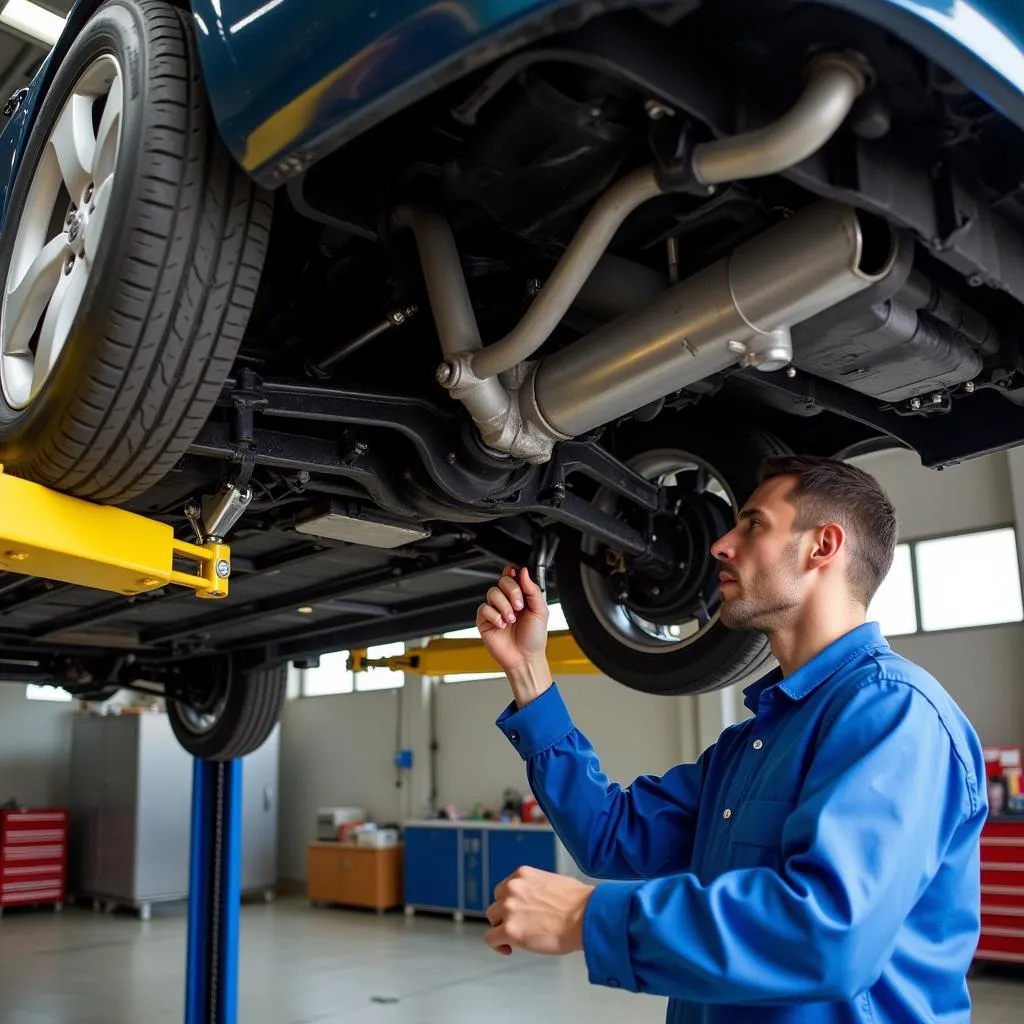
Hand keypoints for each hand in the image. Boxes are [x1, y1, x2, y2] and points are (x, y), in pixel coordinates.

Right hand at [477, 566, 552, 704]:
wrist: (525, 658)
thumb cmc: (534, 637)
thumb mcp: (541, 611)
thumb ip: (533, 590)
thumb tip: (524, 572)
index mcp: (521, 596)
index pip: (513, 576)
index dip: (512, 572)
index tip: (515, 573)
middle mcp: (507, 601)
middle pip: (502, 581)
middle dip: (512, 591)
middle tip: (519, 606)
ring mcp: (495, 610)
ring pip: (492, 593)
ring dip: (504, 606)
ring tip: (511, 619)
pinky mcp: (484, 620)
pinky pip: (484, 608)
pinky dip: (494, 616)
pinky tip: (502, 625)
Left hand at [485, 865, 594, 956]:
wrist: (585, 916)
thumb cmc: (579, 903)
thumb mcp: (554, 882)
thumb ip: (538, 888)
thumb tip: (538, 900)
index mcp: (523, 875)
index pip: (505, 888)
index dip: (510, 902)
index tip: (517, 912)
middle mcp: (512, 888)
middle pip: (497, 902)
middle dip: (505, 914)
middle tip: (519, 925)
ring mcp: (509, 908)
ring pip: (493, 919)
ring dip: (502, 928)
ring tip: (517, 938)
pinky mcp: (509, 930)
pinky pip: (491, 938)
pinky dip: (497, 945)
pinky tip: (508, 948)